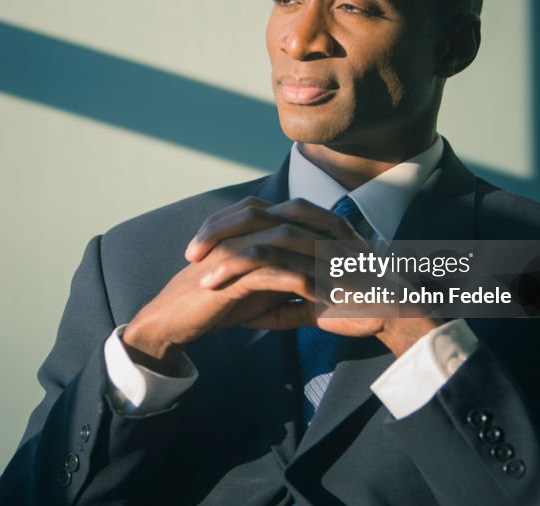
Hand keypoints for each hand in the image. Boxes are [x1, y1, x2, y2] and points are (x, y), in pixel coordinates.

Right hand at [123, 196, 351, 371]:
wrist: (173, 320)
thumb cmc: (212, 304)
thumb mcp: (255, 291)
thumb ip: (281, 280)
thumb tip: (314, 282)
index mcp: (249, 231)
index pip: (296, 219)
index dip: (327, 231)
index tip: (360, 251)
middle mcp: (244, 233)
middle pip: (297, 224)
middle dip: (332, 239)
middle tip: (366, 258)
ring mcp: (237, 250)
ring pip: (289, 245)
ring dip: (323, 260)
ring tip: (352, 277)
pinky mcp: (231, 275)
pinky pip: (274, 274)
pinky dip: (302, 283)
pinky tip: (325, 297)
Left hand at [188, 197, 443, 356]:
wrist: (398, 316)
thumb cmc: (362, 306)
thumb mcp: (317, 301)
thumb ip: (286, 302)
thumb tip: (257, 313)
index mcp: (317, 225)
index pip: (263, 211)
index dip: (230, 223)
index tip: (203, 242)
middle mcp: (318, 226)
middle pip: (257, 213)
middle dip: (219, 230)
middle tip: (191, 249)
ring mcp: (321, 244)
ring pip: (261, 236)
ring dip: (225, 252)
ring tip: (199, 270)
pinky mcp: (321, 267)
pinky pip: (272, 263)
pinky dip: (240, 271)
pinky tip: (217, 284)